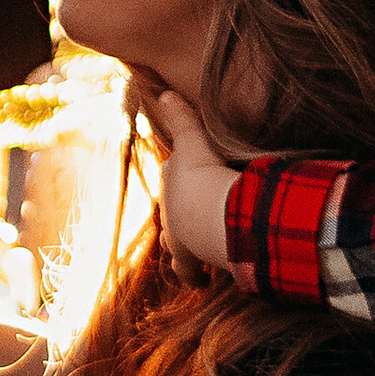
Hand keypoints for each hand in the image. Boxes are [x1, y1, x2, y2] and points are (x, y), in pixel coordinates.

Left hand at [150, 89, 236, 272]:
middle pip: (170, 222)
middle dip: (179, 226)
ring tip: (194, 264)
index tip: (191, 191)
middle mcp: (168, 216)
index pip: (173, 185)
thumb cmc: (204, 175)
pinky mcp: (191, 262)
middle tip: (190, 230)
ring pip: (175, 252)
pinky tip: (205, 283)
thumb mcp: (194, 142)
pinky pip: (191, 274)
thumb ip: (182, 118)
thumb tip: (164, 92)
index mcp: (171, 187)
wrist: (211, 212)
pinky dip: (197, 277)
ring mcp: (178, 241)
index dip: (182, 187)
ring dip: (184, 256)